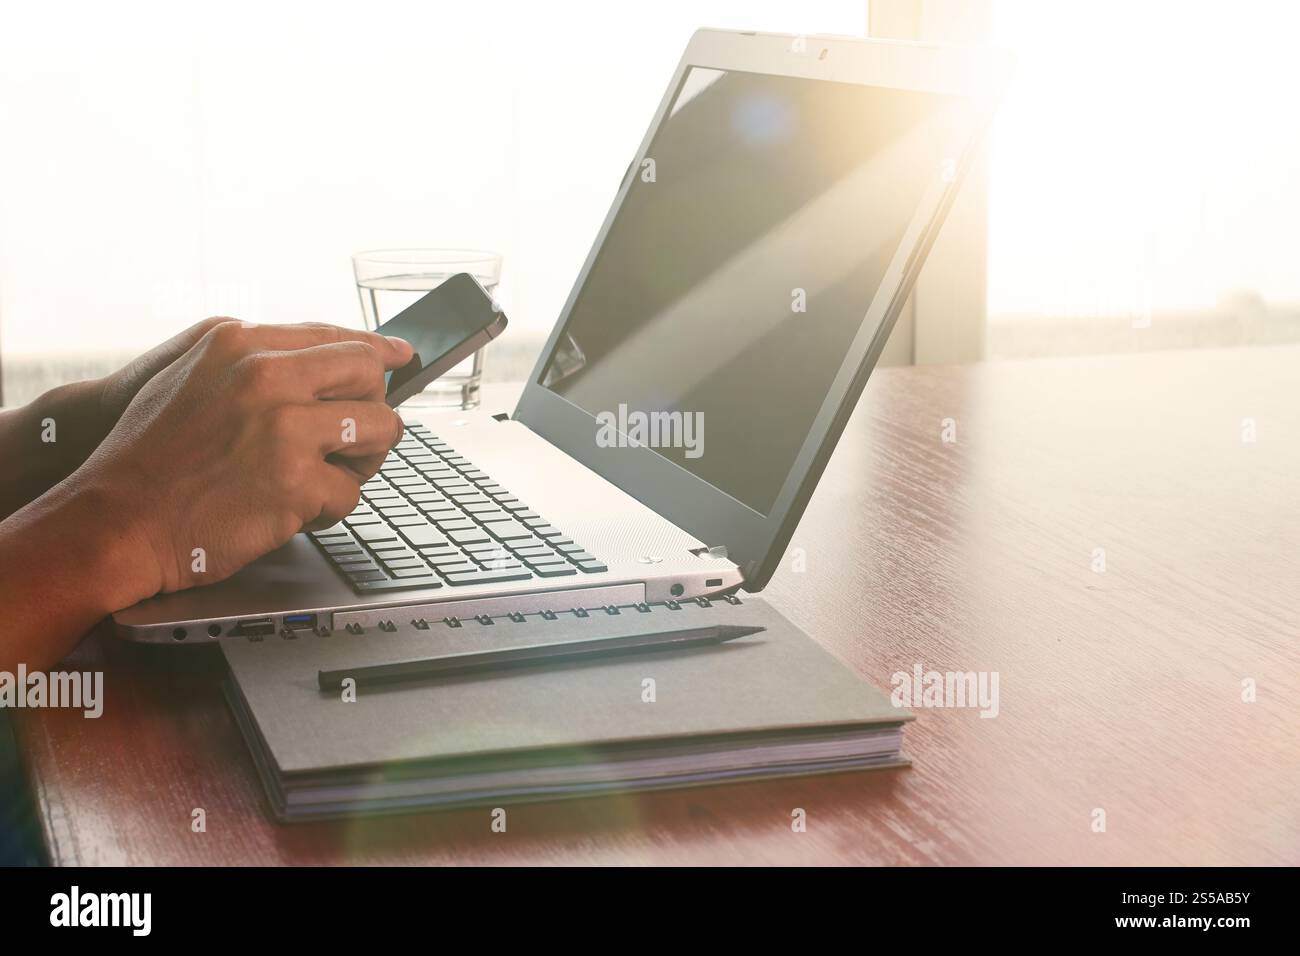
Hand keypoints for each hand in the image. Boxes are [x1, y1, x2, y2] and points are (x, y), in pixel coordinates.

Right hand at [70, 320, 413, 596]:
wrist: (116, 522)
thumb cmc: (149, 457)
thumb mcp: (188, 377)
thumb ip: (252, 358)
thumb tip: (322, 352)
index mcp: (241, 344)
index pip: (336, 336)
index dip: (378, 350)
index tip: (402, 356)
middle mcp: (266, 378)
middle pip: (370, 376)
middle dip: (374, 407)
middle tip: (356, 438)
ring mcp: (284, 430)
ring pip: (380, 429)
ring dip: (363, 460)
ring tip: (328, 476)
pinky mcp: (296, 483)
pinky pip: (351, 492)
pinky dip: (329, 509)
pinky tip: (296, 512)